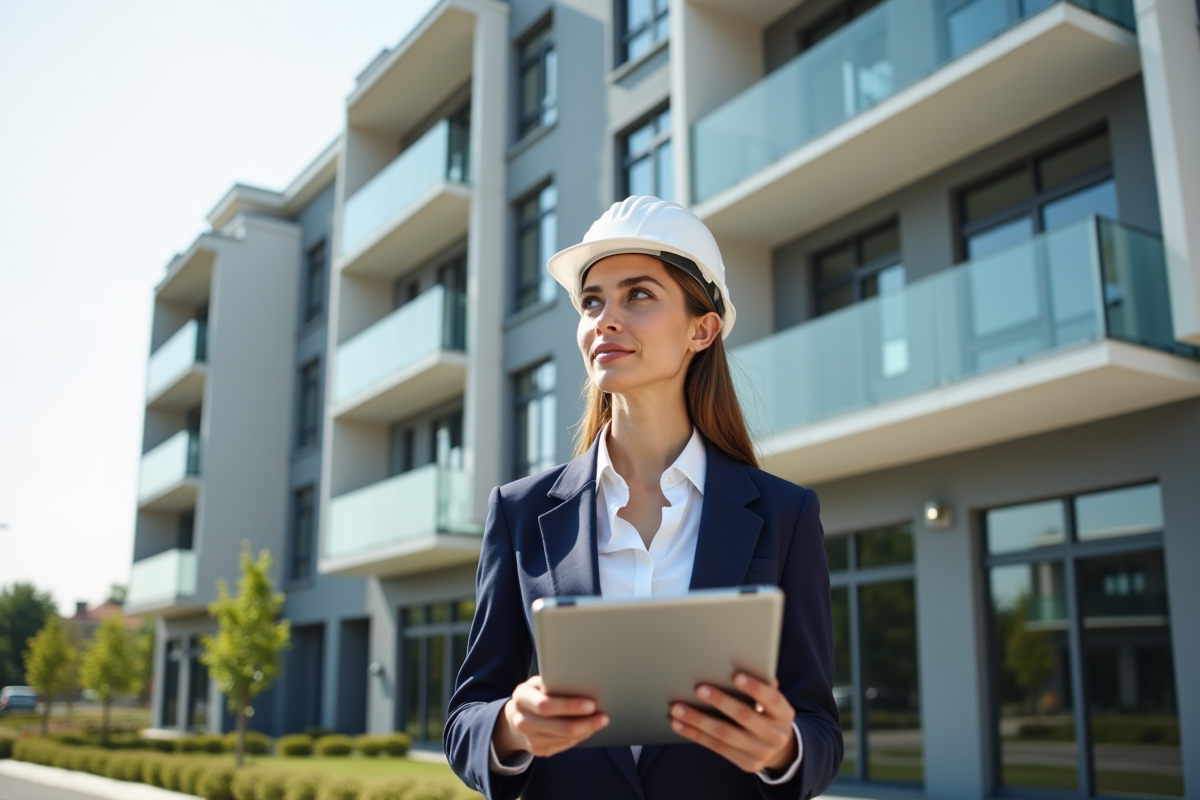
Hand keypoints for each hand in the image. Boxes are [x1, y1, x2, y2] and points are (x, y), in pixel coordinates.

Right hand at [492, 675, 608, 759]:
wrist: (514, 718)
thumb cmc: (533, 695)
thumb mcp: (537, 683)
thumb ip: (553, 683)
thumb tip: (582, 682)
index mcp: (521, 698)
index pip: (546, 705)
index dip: (570, 706)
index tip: (591, 704)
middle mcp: (522, 720)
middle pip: (559, 727)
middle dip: (585, 723)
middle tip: (603, 717)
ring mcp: (528, 738)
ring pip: (564, 739)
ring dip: (586, 731)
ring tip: (600, 722)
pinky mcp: (536, 750)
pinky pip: (563, 746)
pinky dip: (579, 737)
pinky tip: (588, 729)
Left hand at [669, 672, 796, 773]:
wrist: (780, 750)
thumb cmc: (769, 714)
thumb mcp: (773, 702)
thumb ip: (762, 685)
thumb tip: (744, 663)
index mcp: (784, 713)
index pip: (771, 699)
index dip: (754, 688)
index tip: (736, 675)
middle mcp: (775, 734)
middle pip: (744, 716)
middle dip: (720, 701)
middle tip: (699, 689)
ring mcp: (760, 752)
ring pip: (724, 734)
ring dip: (698, 720)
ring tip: (678, 708)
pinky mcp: (745, 763)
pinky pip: (715, 747)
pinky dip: (694, 734)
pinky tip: (679, 724)